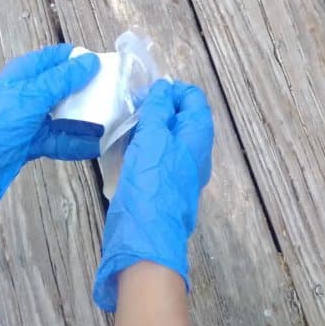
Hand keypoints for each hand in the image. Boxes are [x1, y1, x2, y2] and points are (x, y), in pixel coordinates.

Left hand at [0, 45, 101, 247]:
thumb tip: (88, 61)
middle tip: (109, 91)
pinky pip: (53, 141)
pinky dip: (72, 143)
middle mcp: (19, 99)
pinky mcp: (23, 149)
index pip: (46, 61)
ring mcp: (20, 126)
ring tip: (109, 120)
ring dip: (81, 119)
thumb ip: (58, 81)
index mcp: (15, 80)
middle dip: (81, 89)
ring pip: (57, 117)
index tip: (97, 61)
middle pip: (55, 88)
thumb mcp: (27, 101)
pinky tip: (94, 147)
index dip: (70, 58)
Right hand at [93, 80, 214, 311]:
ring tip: (126, 129)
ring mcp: (182, 170)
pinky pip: (159, 157)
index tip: (145, 95)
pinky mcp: (167, 185)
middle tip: (132, 112)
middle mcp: (196, 151)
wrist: (146, 237)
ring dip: (149, 129)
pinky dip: (145, 148)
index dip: (170, 91)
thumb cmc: (151, 181)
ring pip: (168, 138)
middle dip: (158, 109)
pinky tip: (126, 151)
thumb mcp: (153, 136)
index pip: (192, 98)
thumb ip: (159, 109)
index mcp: (198, 134)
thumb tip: (164, 88)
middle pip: (181, 117)